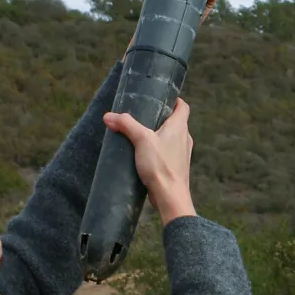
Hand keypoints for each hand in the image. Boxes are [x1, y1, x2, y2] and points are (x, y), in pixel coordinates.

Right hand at [103, 98, 193, 225]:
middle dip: (161, 117)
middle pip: (176, 121)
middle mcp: (185, 138)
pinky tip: (145, 155)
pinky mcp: (177, 167)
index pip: (183, 107)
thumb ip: (126, 125)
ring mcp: (182, 154)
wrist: (170, 196)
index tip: (160, 98)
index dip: (174, 100)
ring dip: (159, 135)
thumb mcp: (141, 140)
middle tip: (144, 115)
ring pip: (172, 138)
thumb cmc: (160, 165)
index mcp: (180, 127)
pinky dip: (159, 150)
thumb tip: (109, 116)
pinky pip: (168, 152)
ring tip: (141, 135)